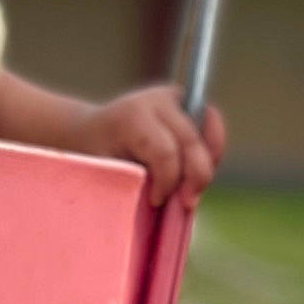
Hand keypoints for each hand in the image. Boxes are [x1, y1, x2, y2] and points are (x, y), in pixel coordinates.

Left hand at [69, 86, 225, 207]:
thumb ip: (137, 184)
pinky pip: (211, 129)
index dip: (167, 182)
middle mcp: (157, 101)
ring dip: (209, 164)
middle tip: (187, 202)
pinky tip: (199, 172)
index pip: (165, 152)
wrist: (91, 131)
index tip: (156, 201)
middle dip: (196, 176)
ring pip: (209, 133)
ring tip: (195, 188)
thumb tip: (170, 205)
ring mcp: (174, 98)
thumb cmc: (96, 159)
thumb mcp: (107, 171)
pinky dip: (211, 152)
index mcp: (133, 117)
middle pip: (191, 142)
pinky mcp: (186, 102)